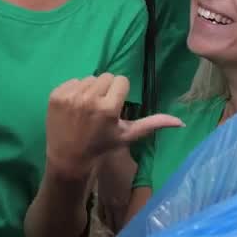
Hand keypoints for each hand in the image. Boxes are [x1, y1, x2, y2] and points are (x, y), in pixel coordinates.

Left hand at [44, 74, 182, 180]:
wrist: (68, 158)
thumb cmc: (101, 147)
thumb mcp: (127, 136)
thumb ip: (152, 124)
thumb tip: (180, 122)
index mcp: (108, 108)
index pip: (121, 81)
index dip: (120, 93)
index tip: (114, 107)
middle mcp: (89, 99)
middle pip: (106, 77)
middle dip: (106, 90)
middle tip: (101, 108)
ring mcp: (70, 96)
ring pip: (89, 78)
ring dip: (90, 90)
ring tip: (87, 109)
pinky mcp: (56, 95)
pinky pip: (73, 81)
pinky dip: (75, 91)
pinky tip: (74, 108)